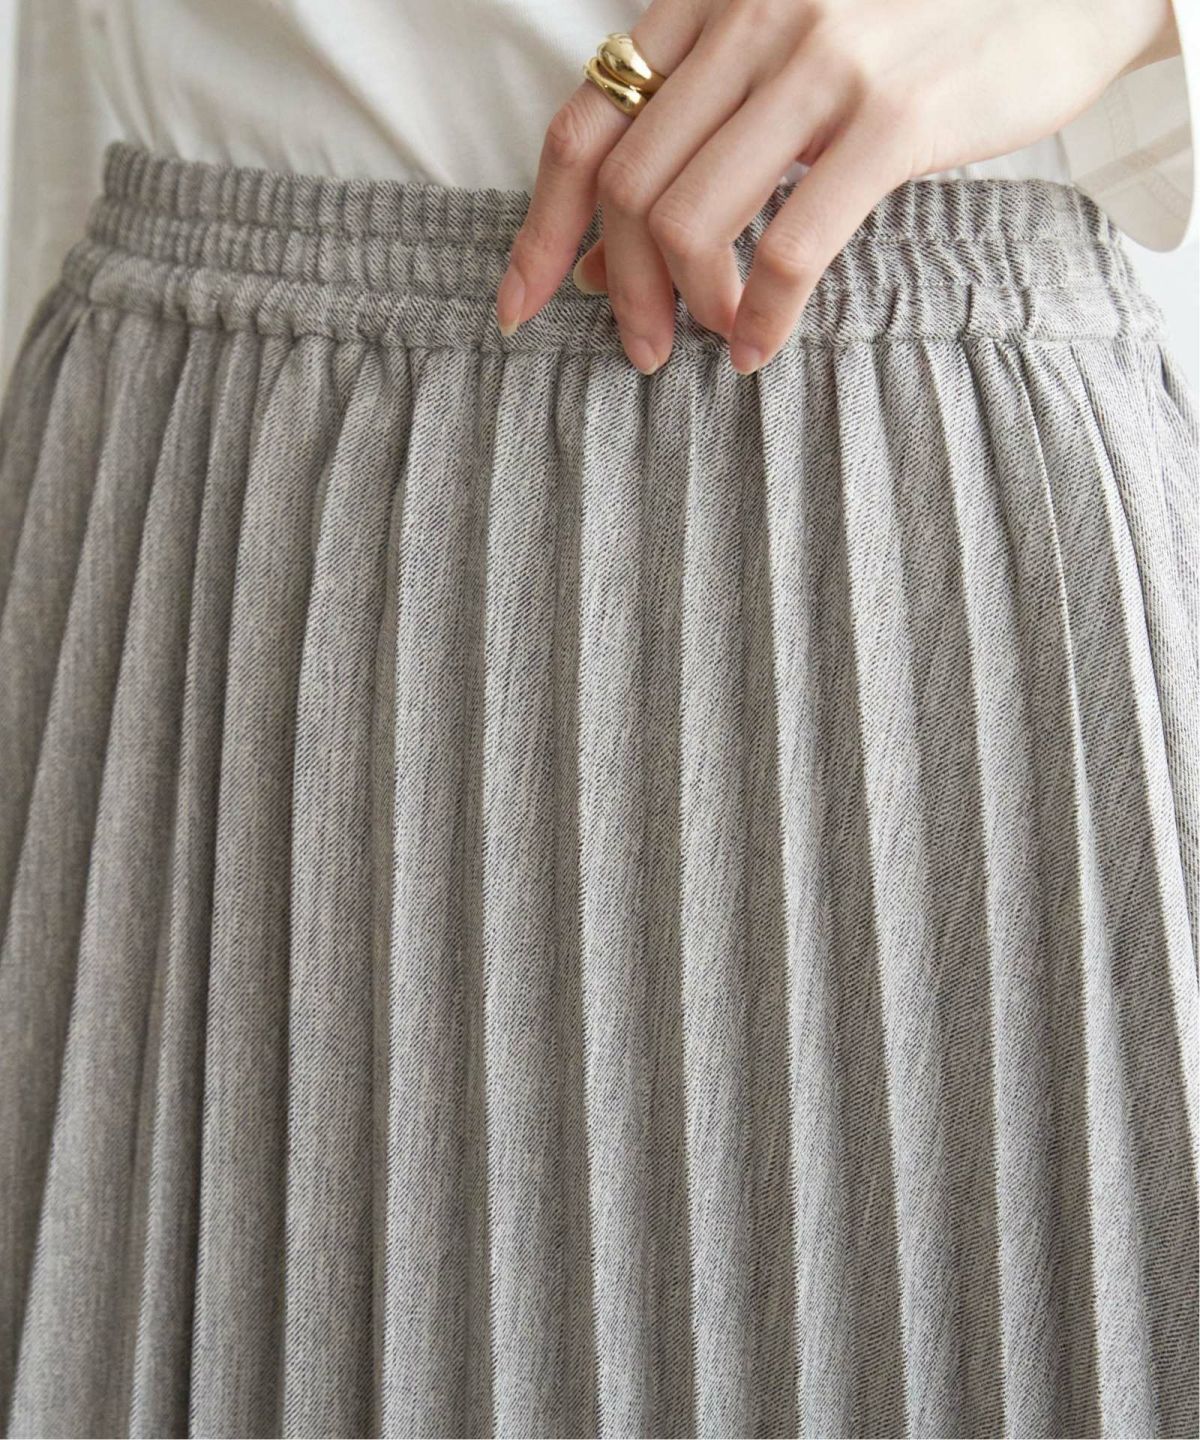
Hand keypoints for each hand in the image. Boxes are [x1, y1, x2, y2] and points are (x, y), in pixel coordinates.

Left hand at [494, 0, 1179, 374]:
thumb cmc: (919, 24)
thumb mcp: (787, 49)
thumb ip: (700, 128)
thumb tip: (608, 254)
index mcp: (710, 1)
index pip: (585, 126)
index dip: (540, 228)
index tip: (522, 305)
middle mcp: (752, 16)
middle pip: (627, 187)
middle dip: (620, 289)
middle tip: (640, 347)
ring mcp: (822, 60)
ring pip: (690, 218)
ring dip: (683, 307)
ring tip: (708, 340)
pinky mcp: (893, 115)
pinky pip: (790, 245)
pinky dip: (760, 315)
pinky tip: (759, 347)